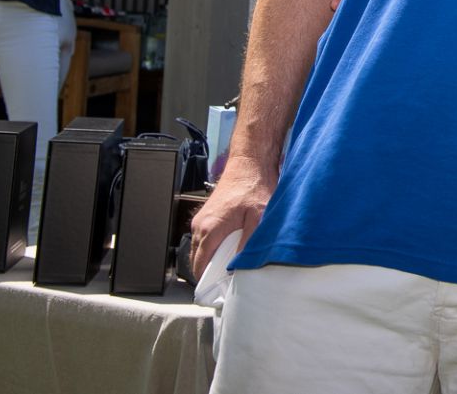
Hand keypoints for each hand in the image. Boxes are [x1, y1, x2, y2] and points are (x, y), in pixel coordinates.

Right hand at [190, 158, 275, 277]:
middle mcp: (200, 225)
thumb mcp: (259, 217)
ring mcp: (200, 219)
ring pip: (199, 249)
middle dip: (208, 274)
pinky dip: (211, 248)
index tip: (218, 292)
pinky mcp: (205, 215)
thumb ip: (249, 242)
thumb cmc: (255, 187)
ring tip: (228, 269)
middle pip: (197, 260)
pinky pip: (203, 239)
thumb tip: (239, 265)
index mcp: (210, 229)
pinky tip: (228, 250)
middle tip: (226, 284)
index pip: (199, 266)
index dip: (206, 282)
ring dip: (210, 260)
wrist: (249, 164)